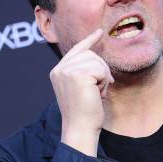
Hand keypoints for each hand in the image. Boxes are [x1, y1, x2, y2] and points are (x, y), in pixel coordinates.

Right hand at [49, 29, 113, 156]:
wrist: (80, 129)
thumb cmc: (84, 113)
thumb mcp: (81, 88)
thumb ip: (84, 72)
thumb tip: (98, 59)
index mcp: (58, 72)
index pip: (76, 50)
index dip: (89, 40)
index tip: (100, 32)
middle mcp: (59, 69)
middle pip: (90, 54)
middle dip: (102, 70)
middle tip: (101, 90)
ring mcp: (67, 71)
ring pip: (97, 61)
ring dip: (103, 77)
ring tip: (97, 94)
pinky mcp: (77, 75)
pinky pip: (101, 69)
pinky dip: (104, 82)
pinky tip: (98, 94)